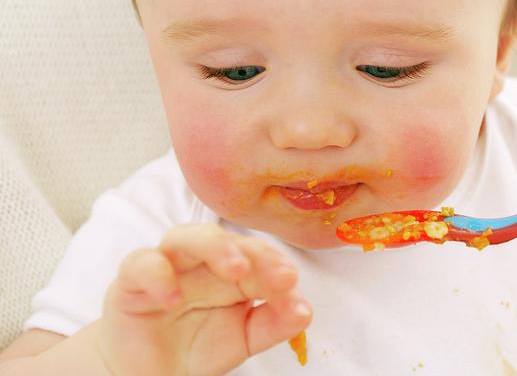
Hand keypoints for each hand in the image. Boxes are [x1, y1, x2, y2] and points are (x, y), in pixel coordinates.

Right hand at [97, 224, 311, 375]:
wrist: (150, 373)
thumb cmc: (198, 346)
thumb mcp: (244, 338)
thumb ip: (273, 324)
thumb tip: (305, 312)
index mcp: (232, 268)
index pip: (258, 255)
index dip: (277, 267)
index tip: (292, 284)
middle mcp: (201, 260)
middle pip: (227, 237)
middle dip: (254, 252)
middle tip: (277, 275)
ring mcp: (166, 266)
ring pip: (185, 236)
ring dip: (214, 248)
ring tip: (237, 270)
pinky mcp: (130, 281)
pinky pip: (140, 264)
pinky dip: (158, 276)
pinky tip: (174, 299)